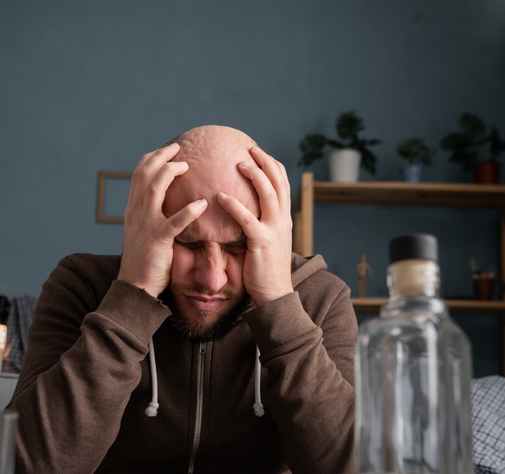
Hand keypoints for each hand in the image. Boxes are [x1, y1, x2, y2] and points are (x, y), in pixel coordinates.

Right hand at [118, 143, 207, 297]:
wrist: (134, 286)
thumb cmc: (144, 261)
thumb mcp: (143, 232)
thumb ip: (151, 216)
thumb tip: (166, 203)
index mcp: (133, 210)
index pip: (138, 174)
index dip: (152, 158)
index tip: (168, 150)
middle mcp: (136, 213)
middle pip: (144, 174)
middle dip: (161, 156)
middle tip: (178, 147)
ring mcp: (145, 225)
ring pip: (153, 189)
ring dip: (170, 173)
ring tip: (186, 166)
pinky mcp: (157, 241)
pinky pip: (173, 222)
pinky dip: (188, 211)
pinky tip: (202, 204)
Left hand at [217, 146, 293, 305]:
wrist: (275, 294)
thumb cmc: (266, 270)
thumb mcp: (268, 241)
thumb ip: (261, 224)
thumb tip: (246, 212)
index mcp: (284, 219)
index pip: (284, 184)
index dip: (273, 165)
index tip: (259, 152)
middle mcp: (283, 221)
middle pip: (279, 182)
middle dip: (266, 162)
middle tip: (251, 149)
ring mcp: (274, 230)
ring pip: (269, 194)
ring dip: (254, 176)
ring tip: (239, 164)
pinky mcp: (261, 242)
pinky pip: (247, 219)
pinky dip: (234, 205)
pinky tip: (220, 197)